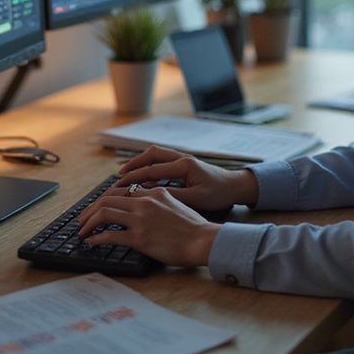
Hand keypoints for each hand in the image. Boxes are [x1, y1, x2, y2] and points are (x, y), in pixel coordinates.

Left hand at [76, 186, 221, 267]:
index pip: (121, 191)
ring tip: (82, 231)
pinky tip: (92, 243)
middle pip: (107, 199)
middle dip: (90, 210)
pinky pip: (110, 235)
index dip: (105, 199)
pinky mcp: (139, 237)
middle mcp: (145, 202)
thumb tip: (144, 209)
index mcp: (154, 192)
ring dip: (89, 222)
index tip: (97, 207)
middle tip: (82, 220)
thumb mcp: (175, 205)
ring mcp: (141, 219)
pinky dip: (97, 238)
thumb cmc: (193, 227)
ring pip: (104, 213)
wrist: (202, 239)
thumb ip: (158, 202)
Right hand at [109, 145, 258, 211]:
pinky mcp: (184, 162)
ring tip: (125, 174)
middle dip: (134, 164)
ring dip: (140, 162)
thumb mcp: (196, 199)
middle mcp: (182, 157)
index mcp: (184, 165)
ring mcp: (183, 158)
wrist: (235, 186)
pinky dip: (149, 164)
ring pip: (156, 154)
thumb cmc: (218, 194)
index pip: (152, 170)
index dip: (134, 178)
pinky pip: (162, 159)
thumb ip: (173, 196)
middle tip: (118, 176)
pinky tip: (142, 175)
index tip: (119, 184)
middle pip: (151, 154)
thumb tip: (149, 196)